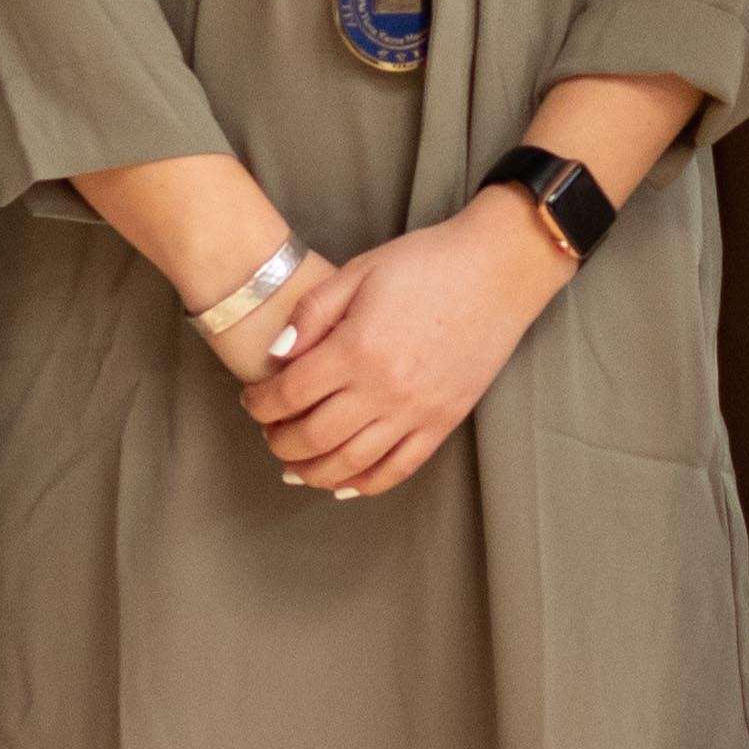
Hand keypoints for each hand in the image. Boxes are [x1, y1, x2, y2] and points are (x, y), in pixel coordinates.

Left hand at [240, 211, 564, 502]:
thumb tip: (276, 354)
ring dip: (314, 473)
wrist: (497, 270)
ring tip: (294, 467)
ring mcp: (417, 411)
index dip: (260, 404)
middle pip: (314, 437)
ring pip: (351, 464)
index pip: (290, 394)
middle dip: (280, 442)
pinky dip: (365, 485)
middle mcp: (385, 388)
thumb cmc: (426, 263)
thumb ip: (311, 313)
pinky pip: (399, 469)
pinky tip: (343, 484)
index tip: (251, 401)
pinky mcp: (444, 422)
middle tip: (269, 434)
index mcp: (357, 348)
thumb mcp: (358, 271)